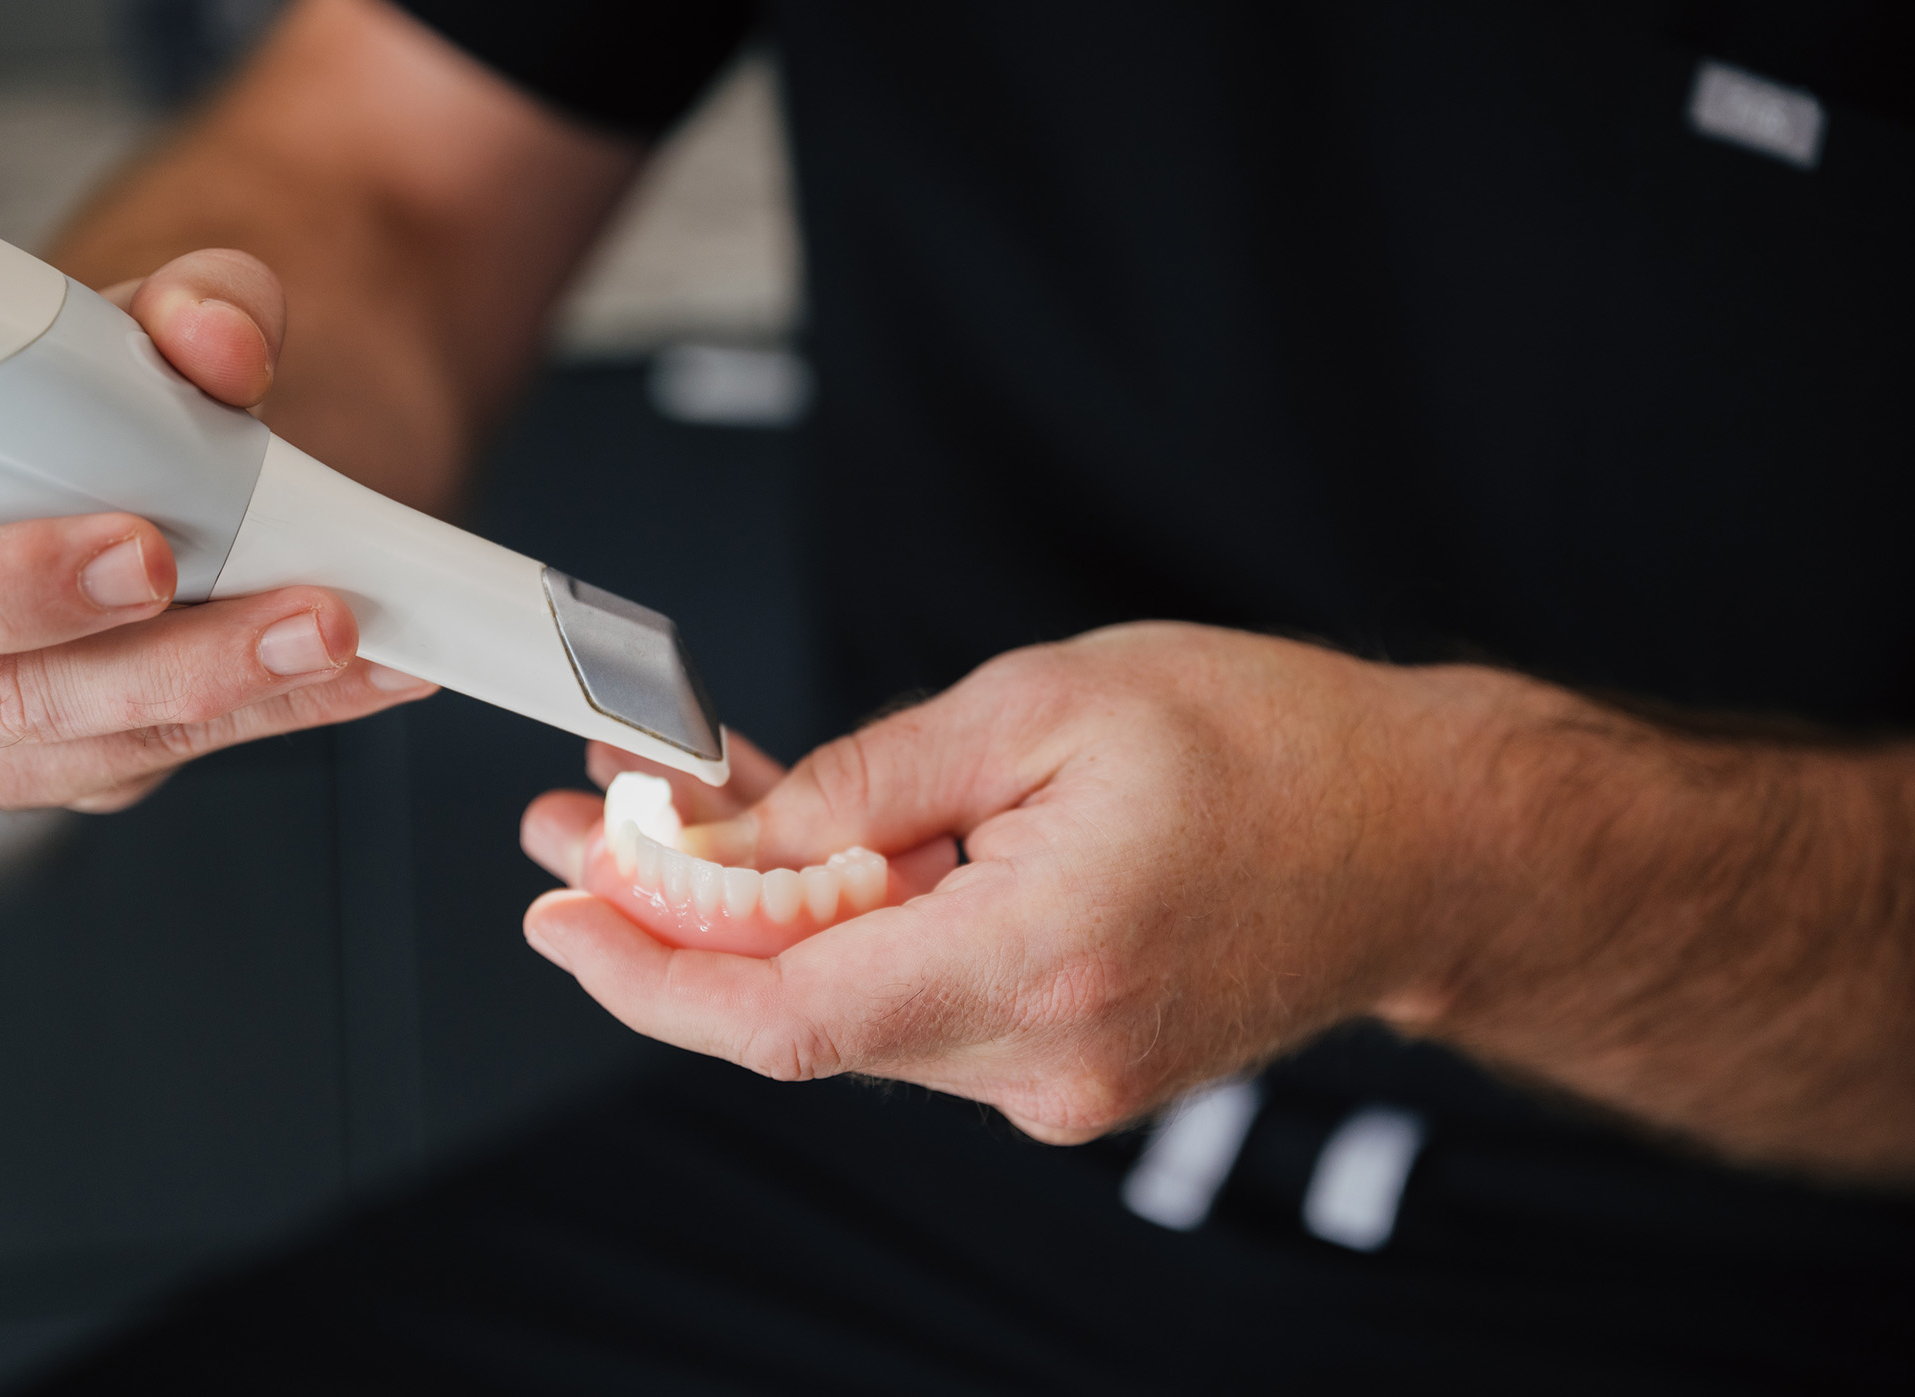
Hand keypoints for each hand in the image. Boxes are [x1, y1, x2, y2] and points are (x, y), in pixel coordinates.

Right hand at [0, 250, 436, 811]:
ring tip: (347, 631)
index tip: (139, 549)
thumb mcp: (153, 316)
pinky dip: (280, 712)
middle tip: (291, 612)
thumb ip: (189, 306)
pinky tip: (367, 670)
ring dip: (239, 694)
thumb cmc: (117, 379)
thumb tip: (221, 337)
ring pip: (87, 746)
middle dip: (152, 662)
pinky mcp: (77, 752)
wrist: (185, 432)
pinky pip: (162, 755)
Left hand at [519, 623, 1506, 1143]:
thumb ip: (870, 781)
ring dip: (762, 921)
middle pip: (800, 1015)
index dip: (647, 974)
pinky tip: (809, 854)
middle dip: (677, 921)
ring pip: (854, 1010)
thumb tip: (731, 842)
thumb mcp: (1046, 704)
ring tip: (693, 809)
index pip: (786, 1018)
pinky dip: (849, 935)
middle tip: (590, 822)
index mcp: (1043, 957)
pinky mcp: (1072, 1068)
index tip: (558, 911)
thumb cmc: (1270, 746)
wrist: (1423, 840)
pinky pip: (920, 1006)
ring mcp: (1063, 1081)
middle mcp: (1047, 1055)